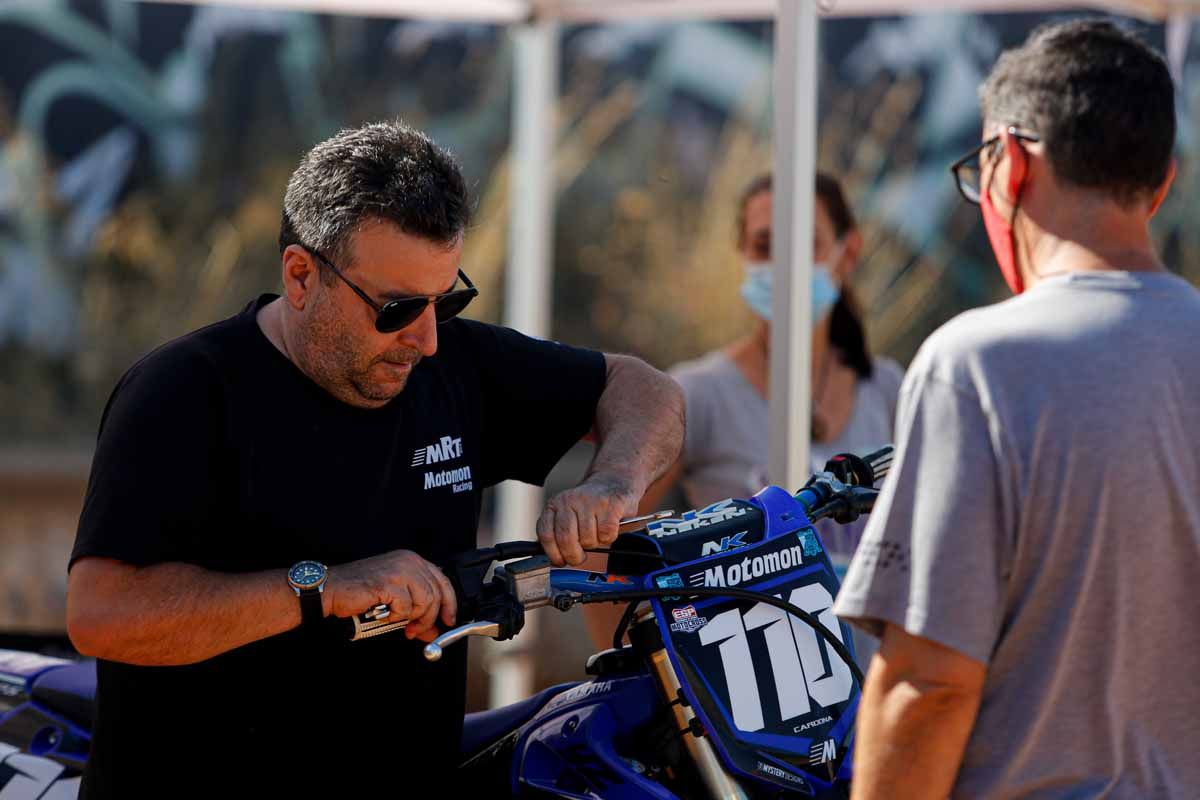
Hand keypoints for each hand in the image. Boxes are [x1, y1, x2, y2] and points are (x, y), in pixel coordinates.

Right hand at [324, 550, 456, 642]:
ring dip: (412, 618)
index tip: (448, 620)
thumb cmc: (358, 592)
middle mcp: (408, 561)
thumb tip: (433, 631)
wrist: (331, 589)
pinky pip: (406, 607)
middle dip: (429, 618)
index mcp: (411, 560)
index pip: (442, 580)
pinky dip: (396, 616)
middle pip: (437, 593)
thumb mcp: (394, 602)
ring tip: (397, 621)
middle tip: (417, 631)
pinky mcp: (389, 582)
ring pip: (425, 601)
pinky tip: (384, 614)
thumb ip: (416, 614)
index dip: (449, 603)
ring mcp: (399, 570)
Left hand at [536, 476, 639, 565]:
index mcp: (555, 504)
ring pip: (587, 539)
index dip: (553, 554)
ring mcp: (591, 501)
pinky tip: (608, 529)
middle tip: (580, 557)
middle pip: (566, 539)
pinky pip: (606, 534)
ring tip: (596, 535)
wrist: (613, 482)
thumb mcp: (567, 515)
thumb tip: (555, 559)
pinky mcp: (611, 504)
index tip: (560, 561)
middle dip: (574, 555)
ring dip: (594, 544)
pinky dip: (608, 538)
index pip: (546, 534)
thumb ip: (558, 533)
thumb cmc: (589, 505)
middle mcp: (570, 500)